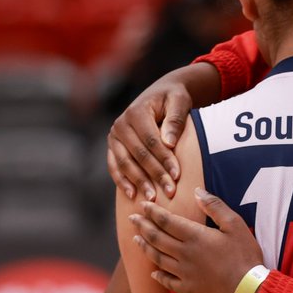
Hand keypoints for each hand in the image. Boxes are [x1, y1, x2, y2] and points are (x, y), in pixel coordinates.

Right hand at [107, 72, 194, 201]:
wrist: (162, 94)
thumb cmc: (174, 99)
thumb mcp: (180, 102)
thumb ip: (175, 120)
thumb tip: (169, 142)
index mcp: (136, 112)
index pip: (151, 140)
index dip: (164, 159)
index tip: (177, 176)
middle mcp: (121, 124)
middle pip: (138, 154)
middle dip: (155, 175)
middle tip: (169, 192)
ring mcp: (114, 136)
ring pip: (125, 163)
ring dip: (139, 182)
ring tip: (152, 198)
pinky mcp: (113, 146)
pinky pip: (115, 166)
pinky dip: (122, 181)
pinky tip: (133, 194)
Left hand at [130, 188, 264, 292]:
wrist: (249, 290)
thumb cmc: (245, 256)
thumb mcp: (235, 225)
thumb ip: (215, 207)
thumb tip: (196, 192)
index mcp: (195, 236)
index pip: (167, 221)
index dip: (153, 212)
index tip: (143, 205)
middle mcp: (184, 254)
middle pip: (157, 238)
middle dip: (143, 226)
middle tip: (132, 218)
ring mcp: (184, 273)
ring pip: (158, 258)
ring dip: (145, 247)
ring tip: (136, 239)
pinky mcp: (188, 289)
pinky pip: (167, 281)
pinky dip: (158, 275)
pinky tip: (153, 272)